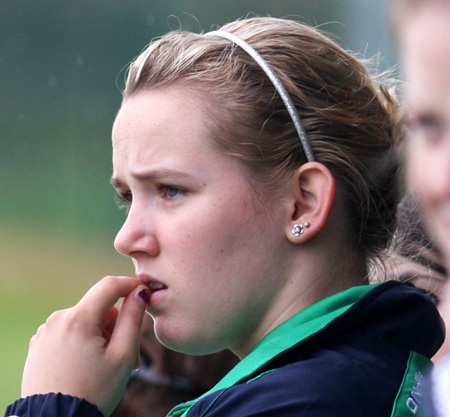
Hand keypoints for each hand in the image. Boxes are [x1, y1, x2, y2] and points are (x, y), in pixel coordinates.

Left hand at [21, 276, 149, 415]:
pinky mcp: (39, 344)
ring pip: (85, 320)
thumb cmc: (93, 392)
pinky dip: (83, 341)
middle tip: (129, 355)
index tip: (144, 291)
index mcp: (78, 319)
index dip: (130, 284)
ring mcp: (46, 331)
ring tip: (107, 365)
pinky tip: (88, 364)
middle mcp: (58, 319)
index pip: (109, 285)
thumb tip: (140, 291)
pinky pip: (69, 331)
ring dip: (101, 335)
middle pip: (99, 307)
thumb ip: (133, 318)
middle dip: (117, 325)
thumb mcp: (122, 355)